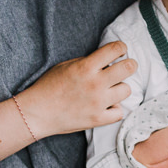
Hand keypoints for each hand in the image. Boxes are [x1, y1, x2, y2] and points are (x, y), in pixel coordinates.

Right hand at [18, 40, 136, 136]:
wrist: (37, 113)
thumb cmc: (48, 86)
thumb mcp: (65, 66)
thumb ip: (87, 62)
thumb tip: (107, 60)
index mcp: (86, 67)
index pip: (115, 49)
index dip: (121, 47)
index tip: (121, 50)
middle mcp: (95, 83)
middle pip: (128, 68)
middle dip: (130, 65)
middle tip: (127, 66)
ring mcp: (98, 103)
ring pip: (127, 90)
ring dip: (120, 88)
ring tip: (111, 89)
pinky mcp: (98, 119)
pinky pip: (119, 112)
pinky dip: (114, 109)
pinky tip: (107, 105)